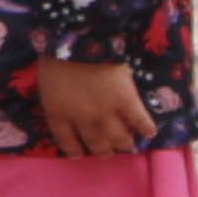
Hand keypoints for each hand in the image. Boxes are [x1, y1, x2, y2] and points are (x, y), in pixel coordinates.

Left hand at [34, 56, 155, 157]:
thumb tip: (64, 106)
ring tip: (128, 146)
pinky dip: (146, 128)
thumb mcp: (47, 83)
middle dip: (102, 151)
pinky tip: (150, 133)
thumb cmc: (56, 56)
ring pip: (118, 138)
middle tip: (107, 153)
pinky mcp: (127, 101)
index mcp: (58, 114)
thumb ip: (56, 99)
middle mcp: (83, 119)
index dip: (74, 150)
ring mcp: (106, 112)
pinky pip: (140, 120)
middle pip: (95, 143)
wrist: (79, 40)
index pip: (67, 141)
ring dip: (124, 144)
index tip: (79, 155)